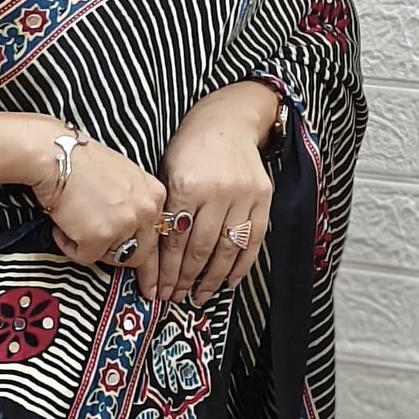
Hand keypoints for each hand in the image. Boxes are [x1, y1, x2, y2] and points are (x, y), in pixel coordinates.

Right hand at [30, 128, 168, 293]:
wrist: (54, 155)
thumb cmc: (82, 162)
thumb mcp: (125, 176)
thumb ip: (136, 203)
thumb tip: (133, 233)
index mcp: (156, 195)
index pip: (160, 235)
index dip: (152, 258)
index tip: (154, 281)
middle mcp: (146, 211)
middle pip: (141, 254)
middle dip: (125, 262)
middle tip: (134, 283)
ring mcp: (123, 226)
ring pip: (113, 258)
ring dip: (93, 248)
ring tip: (75, 226)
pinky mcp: (98, 238)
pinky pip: (85, 257)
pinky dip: (70, 246)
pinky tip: (62, 227)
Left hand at [154, 82, 279, 305]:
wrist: (227, 120)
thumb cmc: (190, 147)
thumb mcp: (167, 171)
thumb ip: (166, 210)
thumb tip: (156, 256)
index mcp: (185, 186)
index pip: (175, 240)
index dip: (168, 270)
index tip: (161, 290)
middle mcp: (216, 192)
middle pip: (200, 248)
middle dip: (187, 279)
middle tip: (176, 298)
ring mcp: (242, 196)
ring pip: (227, 248)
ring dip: (213, 278)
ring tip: (201, 296)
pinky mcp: (262, 198)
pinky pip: (254, 239)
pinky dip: (242, 264)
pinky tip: (230, 282)